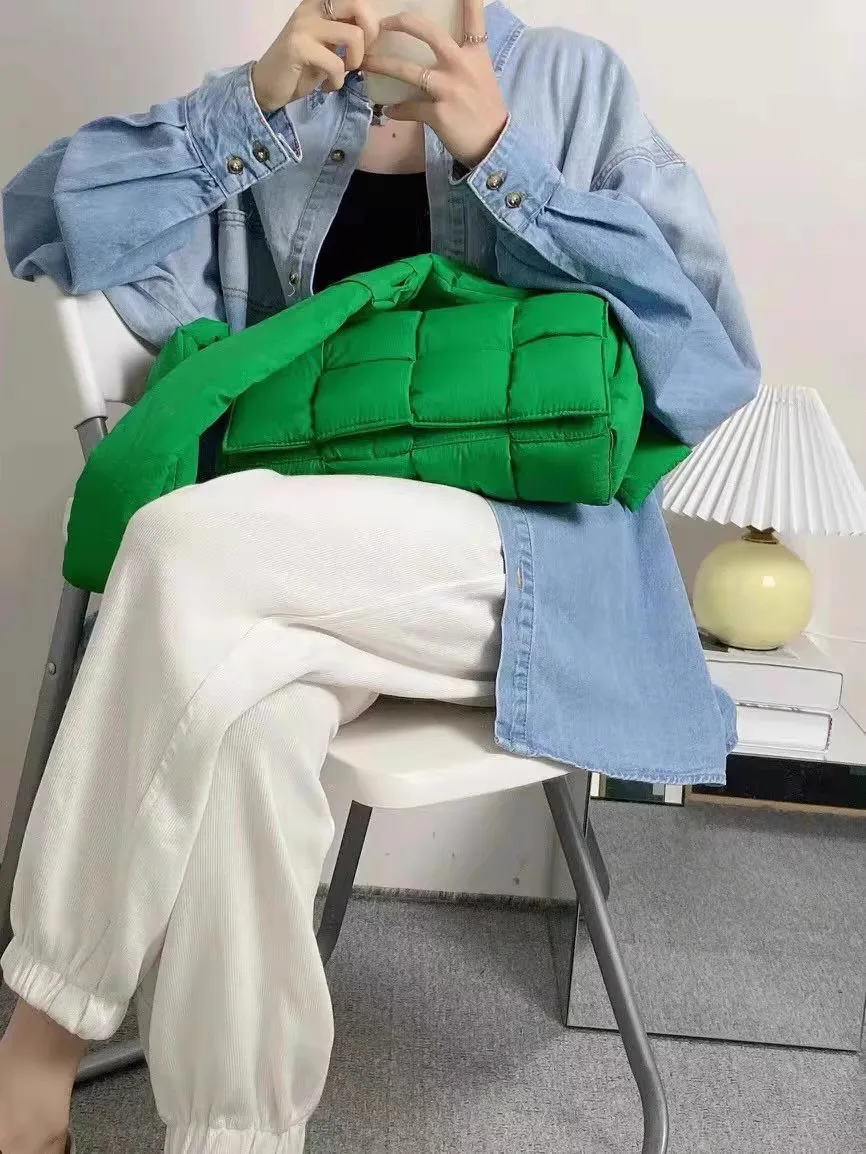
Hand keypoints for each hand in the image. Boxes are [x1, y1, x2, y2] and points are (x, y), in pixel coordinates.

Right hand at [252, 0, 380, 113]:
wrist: (267, 86)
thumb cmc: (300, 69)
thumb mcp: (327, 46)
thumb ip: (345, 34)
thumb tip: (374, 34)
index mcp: (320, 4)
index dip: (370, 23)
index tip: (363, 47)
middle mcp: (312, 7)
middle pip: (358, 4)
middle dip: (370, 34)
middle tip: (358, 57)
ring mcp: (304, 25)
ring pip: (354, 35)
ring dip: (354, 61)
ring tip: (341, 72)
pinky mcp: (298, 46)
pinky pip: (336, 63)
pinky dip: (337, 81)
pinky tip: (327, 86)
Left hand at [361, 0, 508, 168]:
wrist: (493, 144)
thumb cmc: (485, 107)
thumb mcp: (481, 73)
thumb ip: (463, 56)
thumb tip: (437, 47)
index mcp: (475, 52)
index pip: (473, 16)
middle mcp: (461, 65)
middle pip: (429, 33)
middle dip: (402, 23)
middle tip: (382, 24)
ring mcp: (448, 89)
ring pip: (408, 70)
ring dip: (382, 65)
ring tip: (365, 63)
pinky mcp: (438, 113)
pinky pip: (409, 108)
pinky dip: (397, 109)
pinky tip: (389, 110)